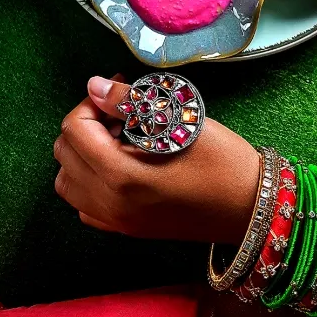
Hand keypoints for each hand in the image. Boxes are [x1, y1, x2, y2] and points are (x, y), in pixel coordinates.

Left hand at [54, 75, 259, 244]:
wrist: (251, 208)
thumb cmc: (222, 161)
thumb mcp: (179, 122)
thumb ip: (129, 103)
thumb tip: (94, 86)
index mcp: (120, 175)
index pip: (74, 130)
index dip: (92, 102)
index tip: (120, 89)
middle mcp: (109, 204)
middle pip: (65, 154)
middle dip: (86, 124)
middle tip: (121, 112)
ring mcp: (116, 222)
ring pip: (68, 182)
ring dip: (83, 154)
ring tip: (117, 139)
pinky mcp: (127, 230)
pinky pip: (85, 206)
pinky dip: (89, 182)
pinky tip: (120, 166)